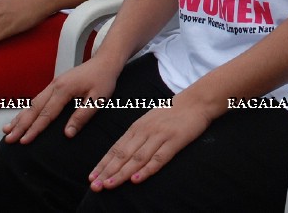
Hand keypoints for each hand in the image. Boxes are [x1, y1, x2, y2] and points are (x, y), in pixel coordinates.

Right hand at [3, 58, 118, 143]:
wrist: (105, 62)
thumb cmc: (103, 79)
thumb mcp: (98, 99)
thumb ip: (82, 116)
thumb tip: (67, 133)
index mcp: (64, 89)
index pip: (46, 114)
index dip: (35, 129)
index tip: (24, 141)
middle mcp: (54, 86)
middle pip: (34, 109)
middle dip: (20, 125)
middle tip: (9, 139)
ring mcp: (53, 84)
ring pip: (32, 103)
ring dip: (20, 117)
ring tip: (7, 130)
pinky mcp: (54, 85)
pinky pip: (37, 99)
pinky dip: (27, 110)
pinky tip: (20, 118)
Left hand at [88, 97, 211, 189]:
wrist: (197, 101)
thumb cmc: (172, 113)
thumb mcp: (150, 121)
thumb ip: (137, 136)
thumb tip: (122, 155)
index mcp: (137, 127)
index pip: (115, 148)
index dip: (103, 164)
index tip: (91, 178)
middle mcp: (145, 131)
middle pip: (122, 154)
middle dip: (107, 172)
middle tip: (95, 186)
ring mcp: (160, 136)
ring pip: (137, 158)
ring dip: (121, 173)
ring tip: (109, 185)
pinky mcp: (175, 140)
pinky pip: (159, 158)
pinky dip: (146, 170)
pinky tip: (136, 180)